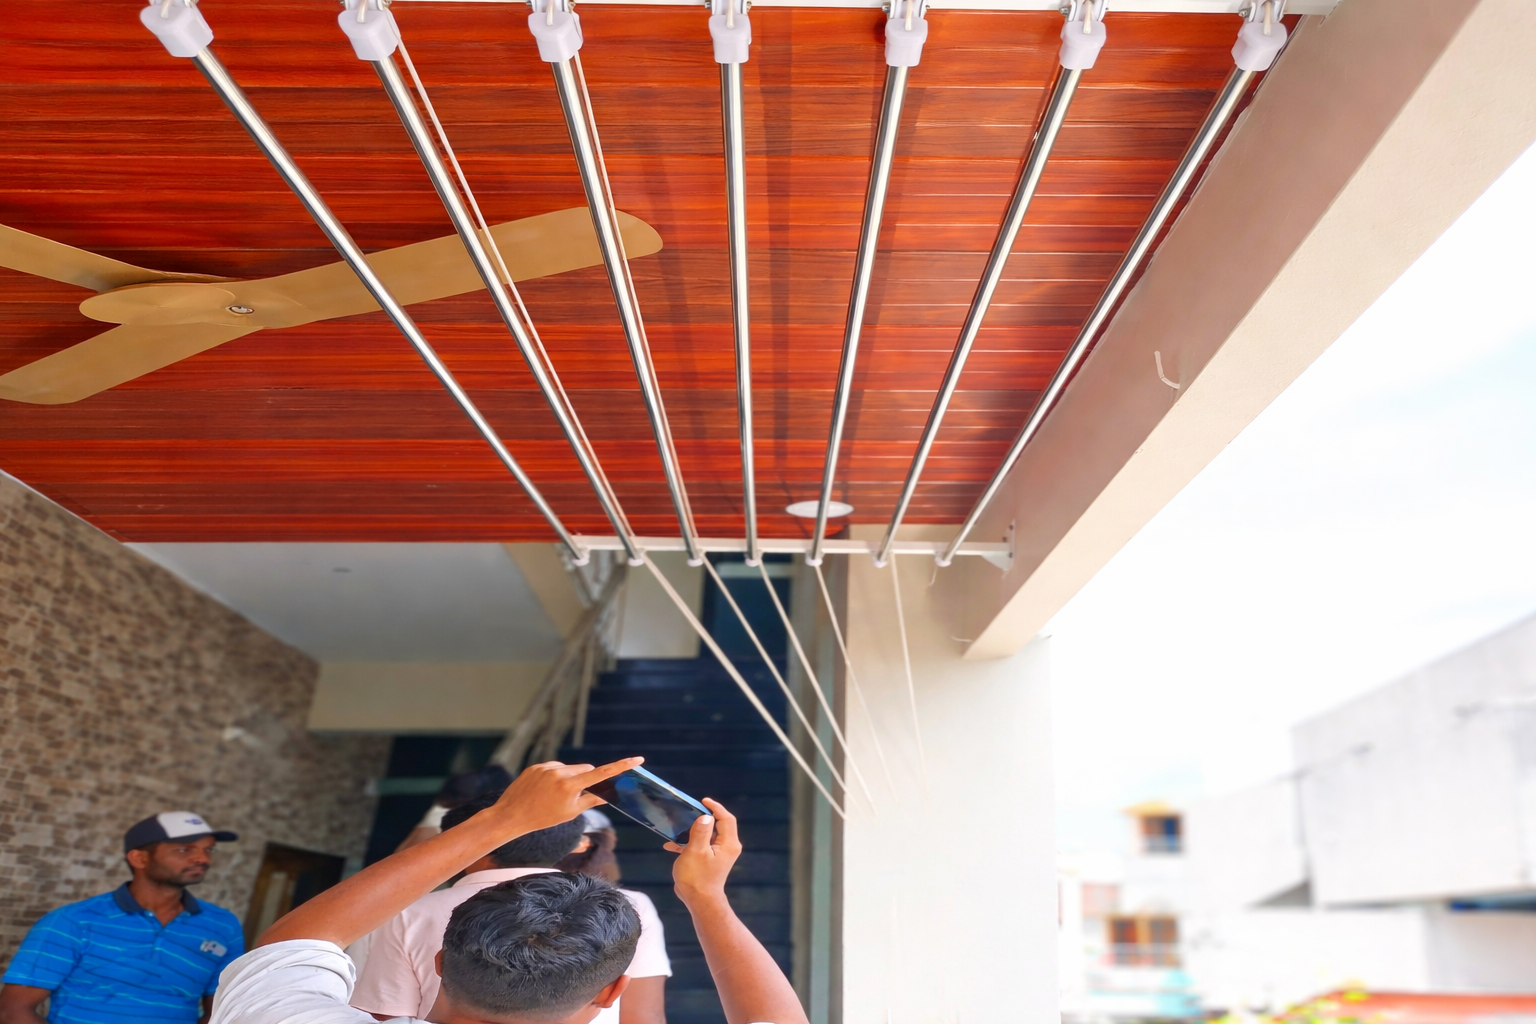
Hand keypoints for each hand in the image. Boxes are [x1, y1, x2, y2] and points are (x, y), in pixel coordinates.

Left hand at [488, 758, 642, 835]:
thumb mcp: (570, 812)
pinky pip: (554, 767)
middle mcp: (559, 772)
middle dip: (588, 778)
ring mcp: (547, 767)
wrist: (512, 815)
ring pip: (570, 768)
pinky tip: (544, 790)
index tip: (637, 759)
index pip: (601, 773)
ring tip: (555, 795)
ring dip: (570, 778)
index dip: (621, 766)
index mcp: (570, 786)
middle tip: (577, 795)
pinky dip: (555, 776)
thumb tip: (609, 794)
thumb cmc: (543, 818)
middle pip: (586, 769)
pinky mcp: (536, 766)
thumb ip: (591, 800)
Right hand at [665, 798, 740, 904]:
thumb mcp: (696, 851)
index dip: (715, 807)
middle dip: (702, 818)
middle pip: (717, 825)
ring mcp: (718, 854)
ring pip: (707, 835)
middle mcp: (727, 847)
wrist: (698, 902)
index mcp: (728, 843)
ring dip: (692, 831)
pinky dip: (688, 844)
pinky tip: (671, 846)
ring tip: (677, 829)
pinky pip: (700, 846)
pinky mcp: (709, 860)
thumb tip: (705, 816)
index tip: (703, 801)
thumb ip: (701, 832)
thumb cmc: (697, 878)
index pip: (726, 818)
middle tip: (688, 812)